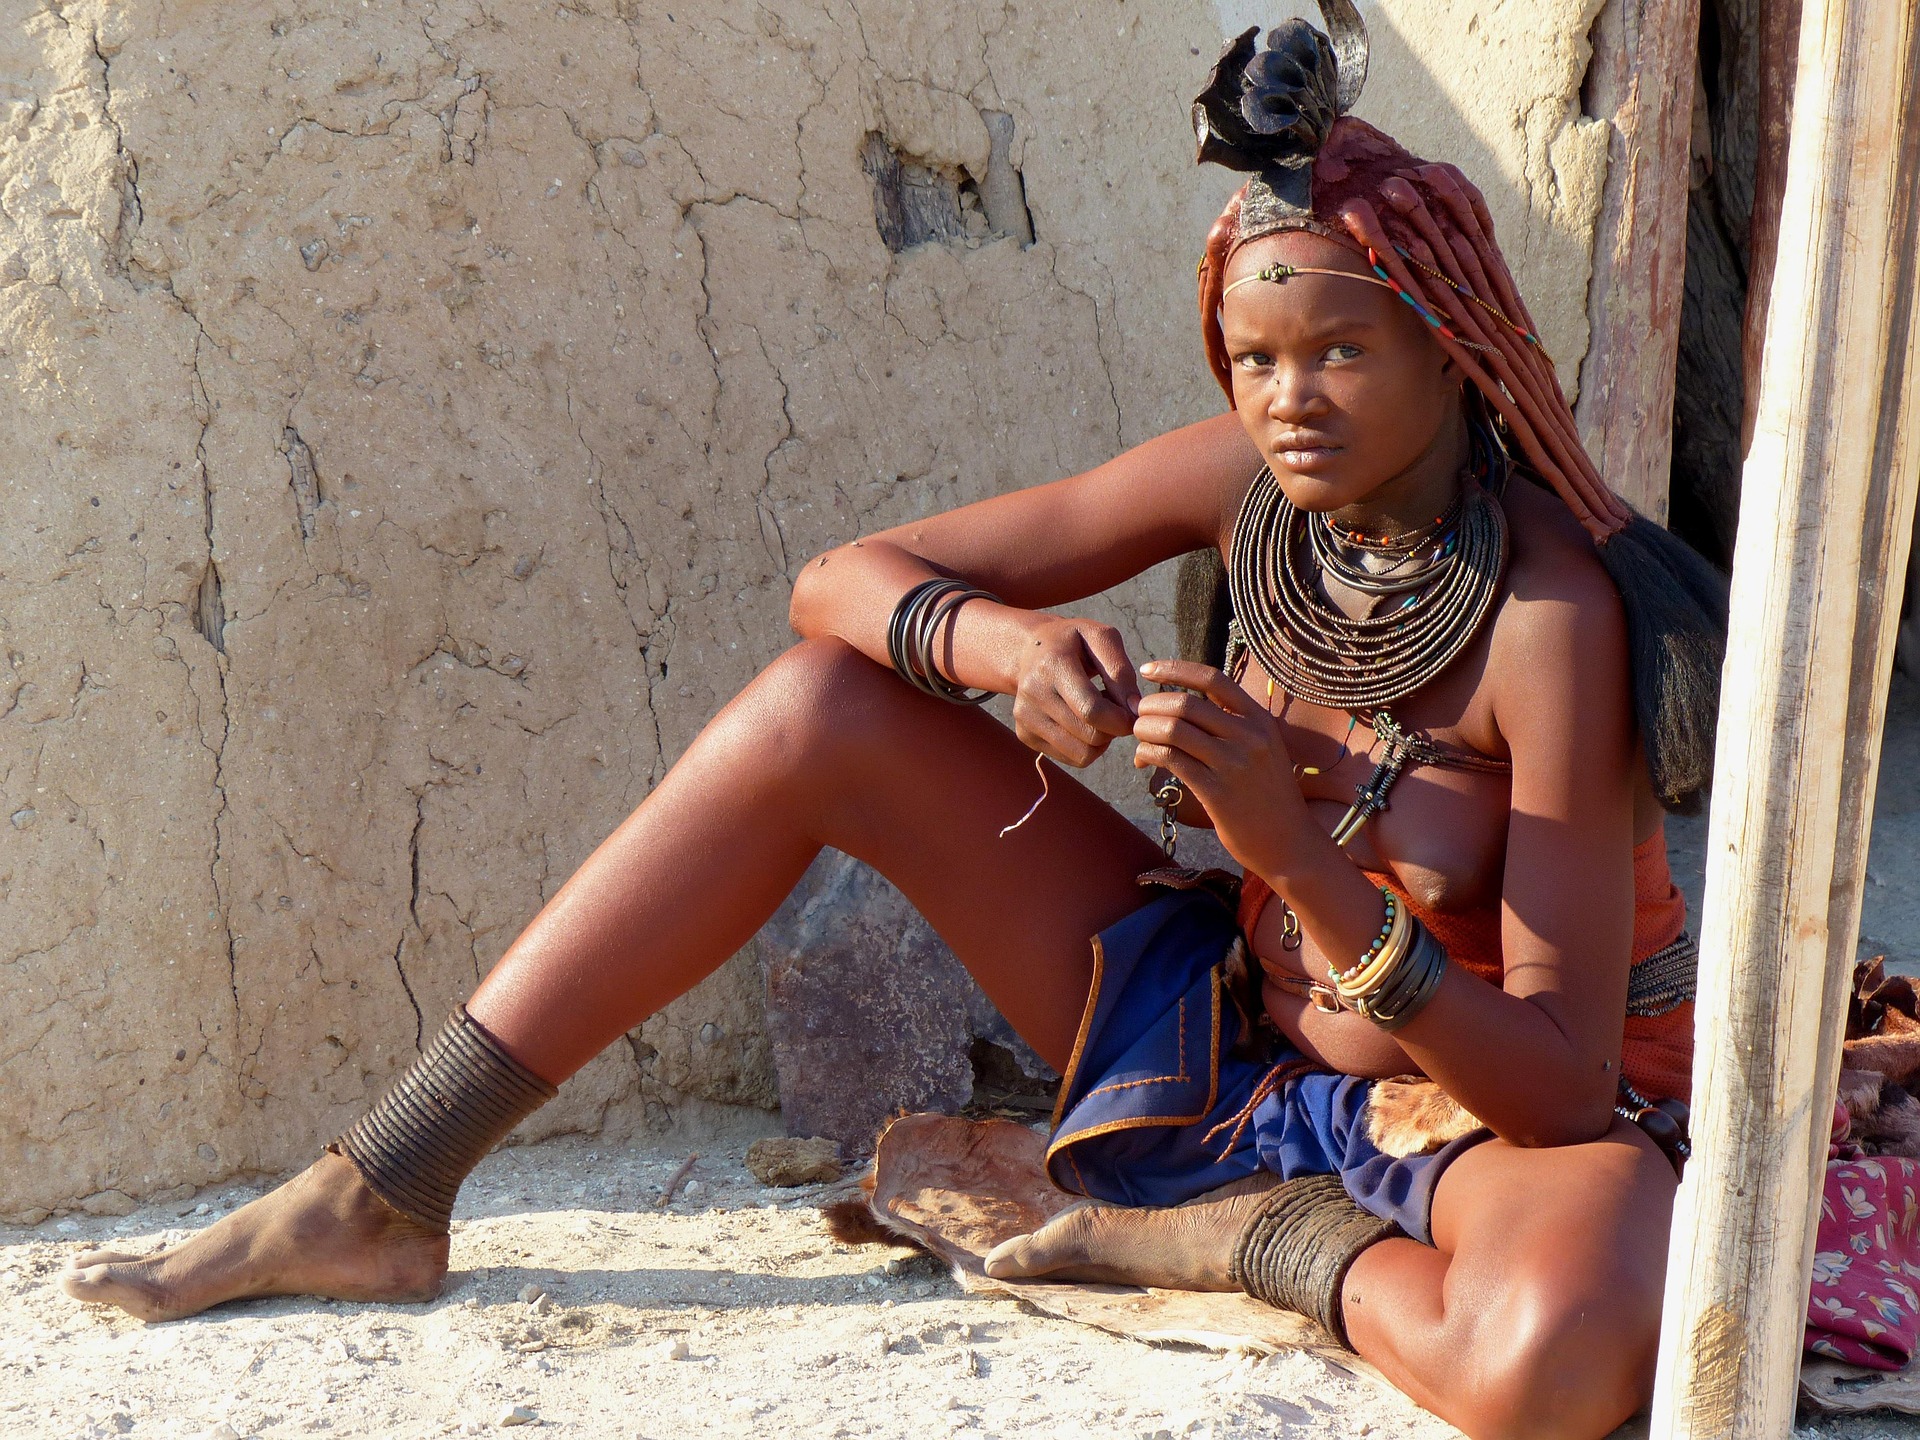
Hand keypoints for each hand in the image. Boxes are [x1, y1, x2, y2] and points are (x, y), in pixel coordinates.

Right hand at [1009, 616, 1141, 766]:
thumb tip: (1134, 710)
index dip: (1120, 720)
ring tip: (1100, 717)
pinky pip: (1070, 758)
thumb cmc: (1072, 642)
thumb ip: (1121, 671)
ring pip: (1081, 754)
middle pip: (1089, 735)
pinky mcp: (1024, 735)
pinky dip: (1085, 747)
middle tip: (1116, 712)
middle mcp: (1032, 693)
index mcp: (1052, 665)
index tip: (1133, 715)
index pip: (1091, 709)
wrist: (1029, 650)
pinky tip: (1083, 723)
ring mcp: (1025, 717)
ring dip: (1101, 742)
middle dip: (1113, 730)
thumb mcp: (1100, 638)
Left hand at [1131, 658, 1311, 877]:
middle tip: (1137, 716)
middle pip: (1185, 703)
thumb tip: (1179, 703)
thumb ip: (1231, 725)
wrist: (1290, 844)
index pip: (1212, 679)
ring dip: (1144, 729)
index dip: (1174, 669)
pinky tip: (1144, 760)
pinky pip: (1170, 759)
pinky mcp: (1216, 793)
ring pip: (1173, 729)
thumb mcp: (1262, 750)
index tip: (1148, 670)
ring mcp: (1234, 764)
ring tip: (1138, 739)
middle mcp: (1249, 737)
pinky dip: (1148, 753)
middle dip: (1150, 706)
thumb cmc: (1268, 797)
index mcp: (1260, 720)